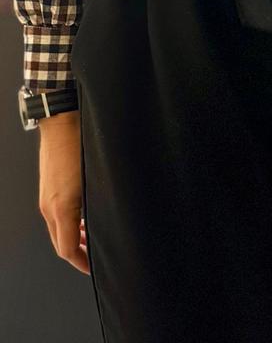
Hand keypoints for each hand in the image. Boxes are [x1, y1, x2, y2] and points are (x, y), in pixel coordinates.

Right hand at [38, 110, 90, 274]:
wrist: (62, 121)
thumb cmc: (80, 145)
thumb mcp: (95, 179)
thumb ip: (99, 203)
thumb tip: (108, 220)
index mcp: (60, 209)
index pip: (67, 250)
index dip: (82, 262)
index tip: (95, 268)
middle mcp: (49, 207)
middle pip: (61, 242)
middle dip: (79, 253)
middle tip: (96, 256)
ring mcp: (47, 197)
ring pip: (58, 229)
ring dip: (74, 237)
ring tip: (92, 238)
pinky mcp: (49, 187)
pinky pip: (56, 215)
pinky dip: (70, 223)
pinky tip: (85, 216)